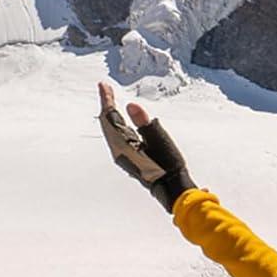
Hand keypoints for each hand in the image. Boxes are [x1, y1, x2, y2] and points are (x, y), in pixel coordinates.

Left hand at [97, 82, 196, 211]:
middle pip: (107, 123)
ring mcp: (122, 156)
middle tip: (106, 89)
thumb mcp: (159, 140)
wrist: (172, 189)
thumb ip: (144, 122)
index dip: (108, 100)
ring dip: (110, 115)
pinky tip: (120, 123)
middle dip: (107, 105)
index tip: (104, 86)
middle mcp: (118, 151)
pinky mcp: (129, 159)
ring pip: (110, 131)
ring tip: (110, 103)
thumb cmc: (168, 166)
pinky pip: (116, 137)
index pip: (111, 117)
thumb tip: (131, 105)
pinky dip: (116, 125)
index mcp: (124, 145)